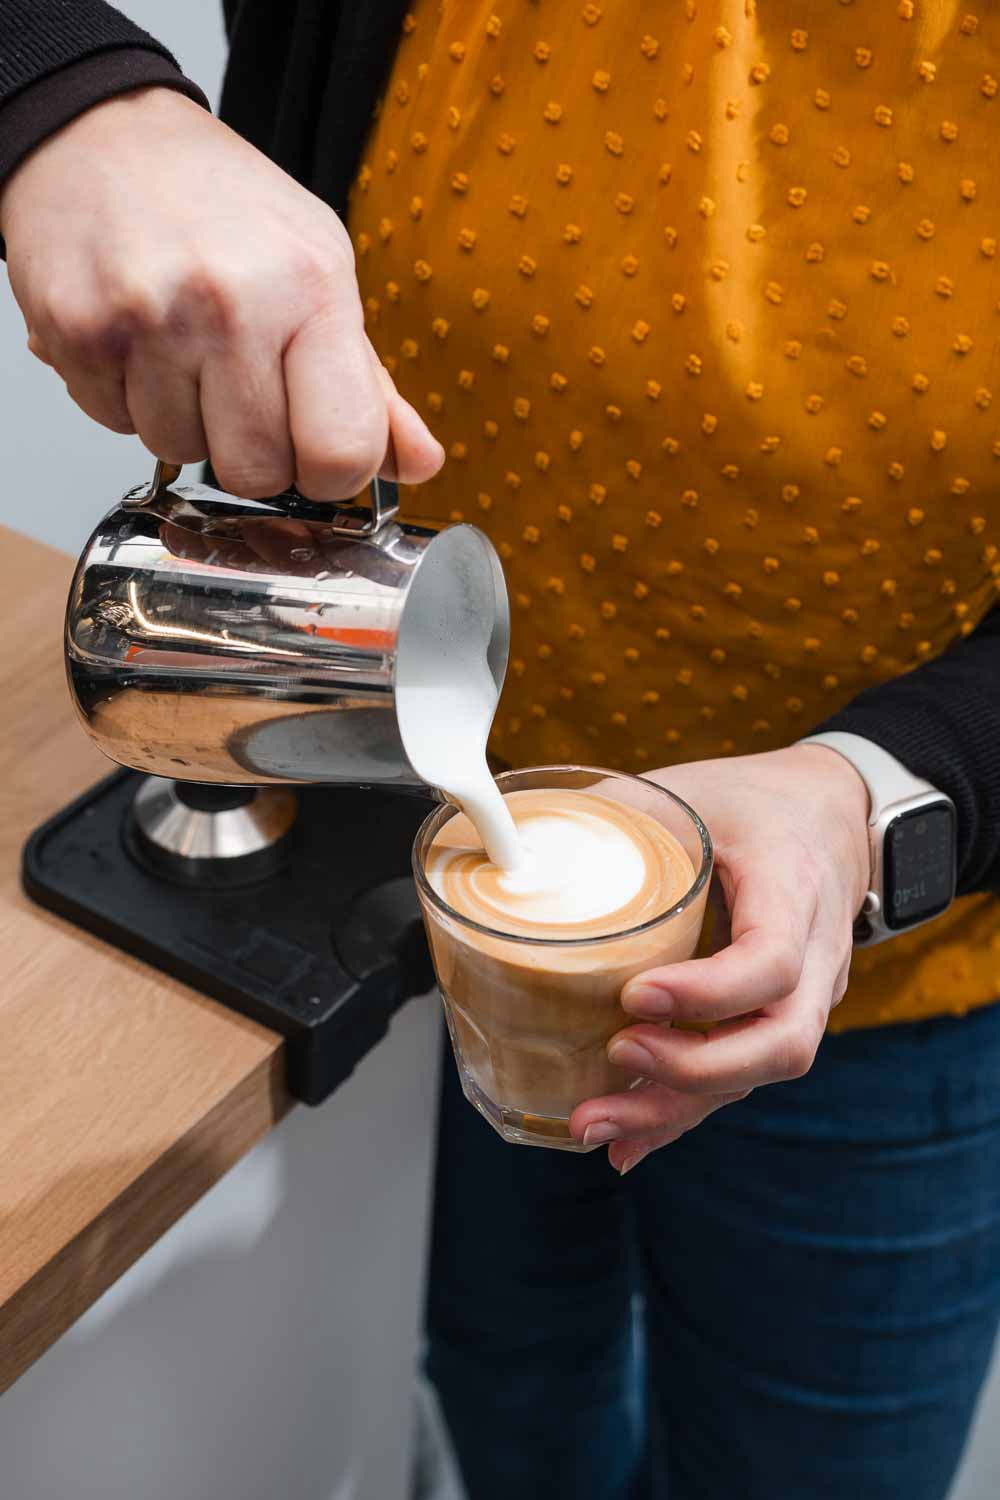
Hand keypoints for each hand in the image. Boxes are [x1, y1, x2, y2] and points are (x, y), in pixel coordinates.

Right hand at [0, 88, 443, 499]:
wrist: (101, 135)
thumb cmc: (221, 206)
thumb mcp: (320, 271)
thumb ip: (371, 383)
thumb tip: (420, 463)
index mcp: (312, 289)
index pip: (341, 452)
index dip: (332, 474)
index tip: (317, 452)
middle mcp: (232, 304)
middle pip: (258, 473)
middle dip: (254, 449)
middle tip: (241, 386)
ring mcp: (149, 320)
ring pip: (182, 454)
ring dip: (185, 421)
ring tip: (182, 350)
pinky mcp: (81, 334)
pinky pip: (118, 426)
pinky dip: (128, 400)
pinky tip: (137, 342)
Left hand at [570, 744, 870, 1172]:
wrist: (830, 812)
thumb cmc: (754, 800)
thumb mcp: (689, 789)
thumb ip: (612, 814)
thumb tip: (515, 843)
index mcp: (794, 885)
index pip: (772, 959)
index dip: (708, 993)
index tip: (635, 995)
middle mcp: (816, 953)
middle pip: (782, 1041)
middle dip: (695, 1069)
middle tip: (616, 1056)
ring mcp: (808, 994)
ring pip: (761, 1072)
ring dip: (677, 1107)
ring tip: (593, 1121)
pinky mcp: (779, 1017)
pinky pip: (739, 1077)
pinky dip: (681, 1112)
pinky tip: (625, 1141)